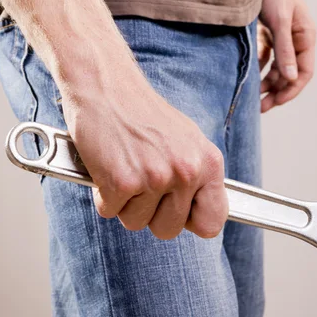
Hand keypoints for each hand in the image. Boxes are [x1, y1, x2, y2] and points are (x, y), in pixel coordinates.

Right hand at [60, 70, 226, 240]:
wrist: (107, 86)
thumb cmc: (142, 112)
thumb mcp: (187, 140)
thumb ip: (197, 176)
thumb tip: (201, 215)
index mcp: (208, 162)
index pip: (213, 221)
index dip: (192, 222)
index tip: (180, 214)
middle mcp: (186, 172)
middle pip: (169, 230)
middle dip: (151, 213)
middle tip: (142, 182)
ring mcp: (155, 178)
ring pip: (136, 223)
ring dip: (125, 203)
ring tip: (125, 168)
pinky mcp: (122, 182)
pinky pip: (110, 211)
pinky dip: (103, 194)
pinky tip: (108, 167)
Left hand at [259, 0, 315, 112]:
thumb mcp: (279, 20)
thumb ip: (284, 50)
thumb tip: (290, 78)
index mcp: (305, 36)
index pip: (303, 72)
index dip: (291, 90)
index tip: (274, 103)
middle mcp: (296, 37)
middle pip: (288, 72)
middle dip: (275, 90)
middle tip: (258, 107)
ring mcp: (281, 33)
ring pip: (276, 65)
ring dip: (266, 81)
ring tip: (251, 95)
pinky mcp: (267, 28)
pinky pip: (265, 54)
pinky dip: (258, 64)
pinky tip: (248, 73)